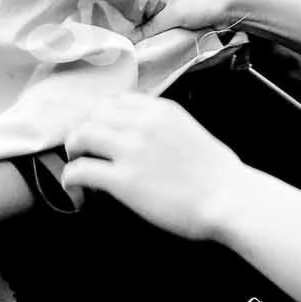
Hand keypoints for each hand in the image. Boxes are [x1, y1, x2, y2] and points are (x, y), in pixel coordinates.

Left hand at [62, 92, 249, 238]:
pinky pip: (80, 170)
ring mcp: (131, 150)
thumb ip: (161, 126)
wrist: (230, 200)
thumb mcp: (189, 131)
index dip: (100, 118)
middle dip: (84, 134)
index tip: (99, 134)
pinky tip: (75, 189)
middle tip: (83, 153)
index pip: (114, 101)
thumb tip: (139, 136)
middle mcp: (142, 123)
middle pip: (92, 116)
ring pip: (80, 137)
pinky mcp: (123, 180)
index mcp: (160, 110)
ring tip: (76, 167)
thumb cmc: (219, 174)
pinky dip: (70, 179)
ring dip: (73, 152)